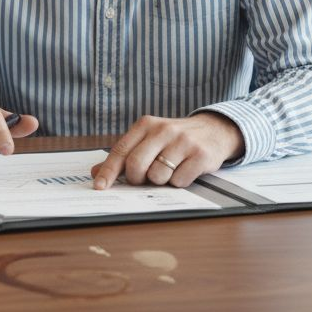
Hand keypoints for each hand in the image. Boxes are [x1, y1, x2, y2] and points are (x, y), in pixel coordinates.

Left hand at [91, 113, 243, 188]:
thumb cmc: (174, 139)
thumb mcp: (149, 139)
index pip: (121, 151)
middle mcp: (164, 130)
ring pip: (158, 176)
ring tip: (169, 169)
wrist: (214, 130)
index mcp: (146, 125)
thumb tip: (96, 172)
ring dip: (161, 181)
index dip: (108, 171)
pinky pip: (179, 181)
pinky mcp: (201, 155)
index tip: (99, 186)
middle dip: (137, 179)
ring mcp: (183, 142)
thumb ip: (124, 155)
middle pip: (137, 165)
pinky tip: (184, 170)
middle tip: (145, 178)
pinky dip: (179, 182)